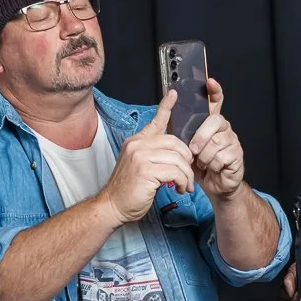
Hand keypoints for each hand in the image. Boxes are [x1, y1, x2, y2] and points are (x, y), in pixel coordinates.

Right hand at [100, 91, 193, 222]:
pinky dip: (182, 182)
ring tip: (184, 186)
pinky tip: (179, 189)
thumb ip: (154, 155)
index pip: (155, 121)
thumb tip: (176, 155)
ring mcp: (140, 156)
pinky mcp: (146, 170)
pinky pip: (175, 171)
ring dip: (186, 175)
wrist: (112, 206)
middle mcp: (138, 145)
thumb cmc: (129, 190)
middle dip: (187, 160)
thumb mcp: (140, 166)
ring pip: (178, 158)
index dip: (166, 107)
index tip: (174, 94)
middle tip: (188, 175)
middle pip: (175, 142)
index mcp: (137, 141)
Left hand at [187, 78, 244, 199]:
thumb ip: (178, 130)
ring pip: (216, 142)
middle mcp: (223, 128)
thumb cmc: (198, 164)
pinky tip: (212, 168)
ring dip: (205, 156)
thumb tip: (167, 113)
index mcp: (210, 123)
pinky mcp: (237, 155)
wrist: (211, 185)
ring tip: (202, 162)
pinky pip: (222, 156)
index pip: (216, 101)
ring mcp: (232, 141)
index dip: (214, 91)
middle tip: (193, 149)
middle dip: (201, 136)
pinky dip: (212, 165)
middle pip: (215, 121)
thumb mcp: (184, 145)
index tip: (210, 82)